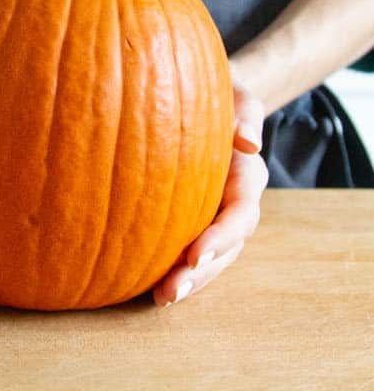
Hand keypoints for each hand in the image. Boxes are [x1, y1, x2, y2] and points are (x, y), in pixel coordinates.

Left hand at [151, 79, 267, 307]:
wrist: (195, 92)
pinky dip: (168, 268)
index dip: (221, 236)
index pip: (241, 212)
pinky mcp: (188, 219)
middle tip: (170, 291)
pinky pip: (182, 249)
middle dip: (201, 274)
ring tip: (159, 298)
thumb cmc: (217, 92)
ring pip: (208, 258)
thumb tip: (249, 142)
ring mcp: (212, 214)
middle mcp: (233, 202)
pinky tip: (142, 285)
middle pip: (225, 248)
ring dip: (187, 282)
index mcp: (247, 176)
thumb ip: (246, 111)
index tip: (195, 255)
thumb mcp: (237, 92)